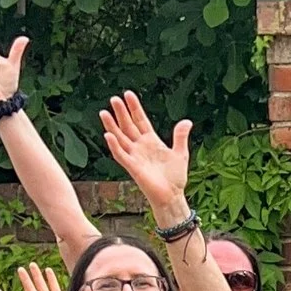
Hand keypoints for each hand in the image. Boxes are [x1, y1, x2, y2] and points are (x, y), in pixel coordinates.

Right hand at [98, 91, 192, 214]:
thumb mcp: (180, 153)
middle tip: (114, 99)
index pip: (140, 120)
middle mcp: (140, 147)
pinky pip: (121, 155)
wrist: (172, 196)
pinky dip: (114, 145)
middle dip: (121, 113)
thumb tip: (186, 121)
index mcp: (151, 141)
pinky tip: (108, 135)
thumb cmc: (175, 177)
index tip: (128, 94)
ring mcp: (135, 156)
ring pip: (120, 138)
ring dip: (112, 126)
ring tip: (104, 113)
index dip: (134, 108)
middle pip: (128, 126)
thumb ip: (180, 136)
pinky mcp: (133, 168)